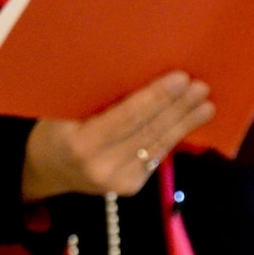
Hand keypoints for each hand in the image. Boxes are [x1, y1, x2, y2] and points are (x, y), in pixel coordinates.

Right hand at [21, 71, 213, 201]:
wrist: (47, 168)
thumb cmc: (57, 126)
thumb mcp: (65, 109)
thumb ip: (97, 97)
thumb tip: (140, 67)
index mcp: (79, 143)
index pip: (127, 117)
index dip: (156, 97)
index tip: (180, 78)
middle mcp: (100, 167)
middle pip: (148, 132)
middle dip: (178, 108)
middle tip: (201, 86)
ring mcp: (117, 182)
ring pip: (157, 146)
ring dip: (185, 123)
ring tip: (205, 105)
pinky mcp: (130, 187)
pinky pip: (156, 156)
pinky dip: (174, 136)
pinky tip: (191, 121)